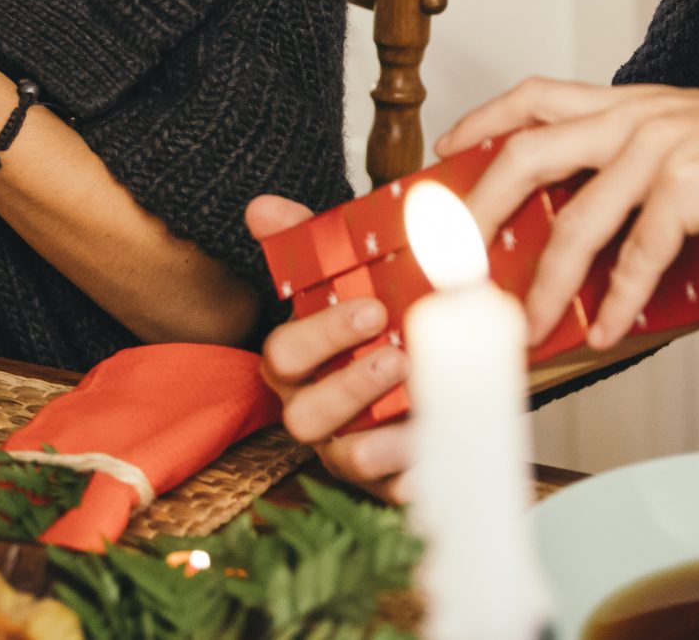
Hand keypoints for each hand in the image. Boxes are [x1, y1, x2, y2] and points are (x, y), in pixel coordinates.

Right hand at [246, 196, 410, 501]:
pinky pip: (391, 492)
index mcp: (298, 363)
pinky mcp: (383, 482)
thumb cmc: (372, 325)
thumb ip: (305, 241)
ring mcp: (346, 449)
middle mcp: (313, 409)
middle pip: (304, 414)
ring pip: (347, 457)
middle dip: (350, 387)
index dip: (322, 336)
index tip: (370, 310)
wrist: (422, 367)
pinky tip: (436, 453)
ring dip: (382, 435)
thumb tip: (261, 207)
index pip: (283, 355)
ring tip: (421, 403)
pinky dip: (412, 477)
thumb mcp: (345, 276)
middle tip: (398, 355)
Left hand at [436, 79, 698, 348]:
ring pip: (577, 218)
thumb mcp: (688, 137)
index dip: (483, 120)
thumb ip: (634, 163)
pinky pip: (638, 253)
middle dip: (483, 205)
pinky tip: (608, 329)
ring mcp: (663, 150)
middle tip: (457, 255)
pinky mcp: (693, 189)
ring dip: (546, 282)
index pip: (536, 95)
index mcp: (629, 102)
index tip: (445, 152)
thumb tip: (582, 225)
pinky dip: (618, 299)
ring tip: (528, 324)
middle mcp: (636, 117)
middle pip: (530, 151)